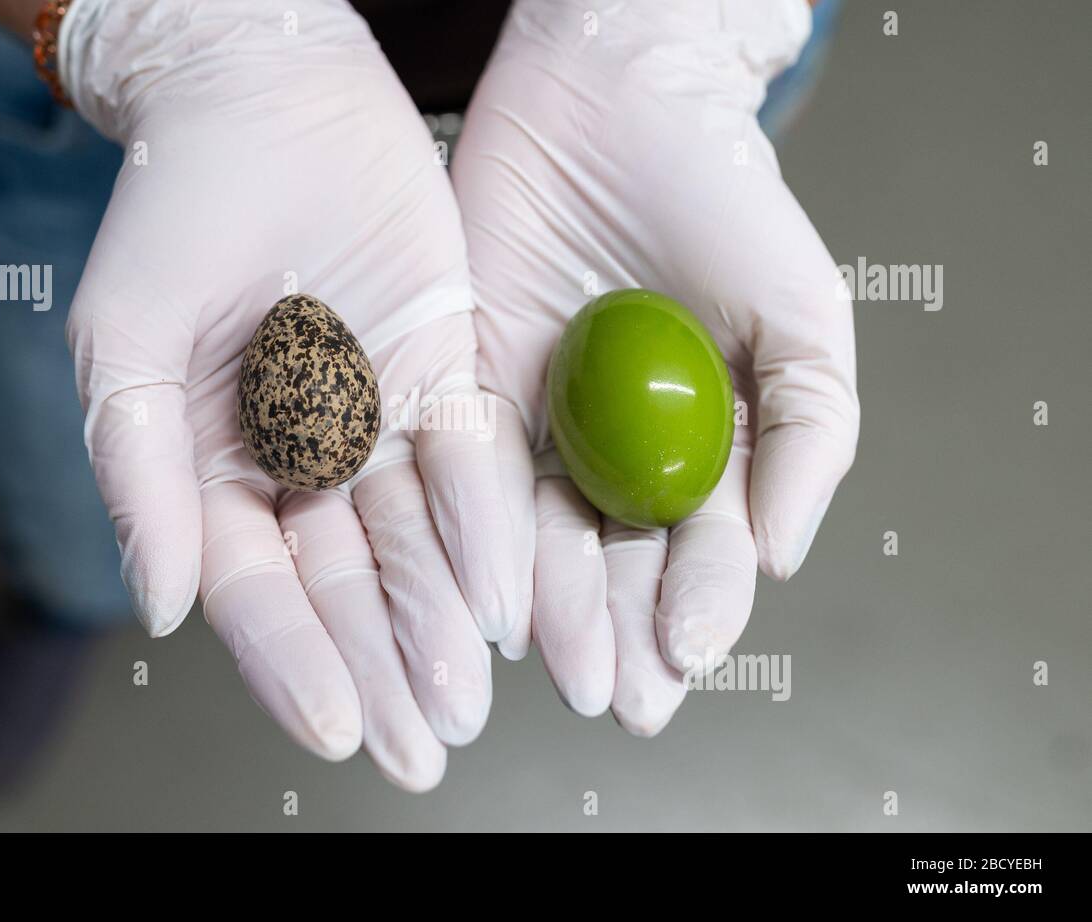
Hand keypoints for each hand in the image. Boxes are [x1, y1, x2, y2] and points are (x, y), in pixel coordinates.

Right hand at [60, 0, 518, 789]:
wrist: (265, 95)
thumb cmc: (175, 211)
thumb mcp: (127, 345)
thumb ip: (143, 479)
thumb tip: (164, 610)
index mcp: (216, 470)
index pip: (257, 589)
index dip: (296, 661)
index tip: (340, 728)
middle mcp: (301, 464)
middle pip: (346, 587)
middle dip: (384, 670)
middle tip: (425, 747)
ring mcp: (376, 424)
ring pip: (415, 544)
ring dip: (442, 621)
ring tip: (470, 696)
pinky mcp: (443, 376)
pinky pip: (470, 464)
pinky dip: (486, 527)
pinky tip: (508, 594)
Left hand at [452, 0, 858, 733]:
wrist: (619, 101)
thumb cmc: (723, 200)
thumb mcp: (802, 318)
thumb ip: (809, 436)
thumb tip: (782, 558)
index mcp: (697, 450)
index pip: (697, 552)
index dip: (698, 608)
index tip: (689, 655)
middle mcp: (615, 452)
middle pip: (613, 563)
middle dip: (617, 633)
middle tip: (617, 695)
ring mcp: (540, 426)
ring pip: (540, 536)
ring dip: (552, 607)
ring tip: (564, 664)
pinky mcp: (467, 389)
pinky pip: (472, 475)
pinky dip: (482, 535)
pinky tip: (493, 589)